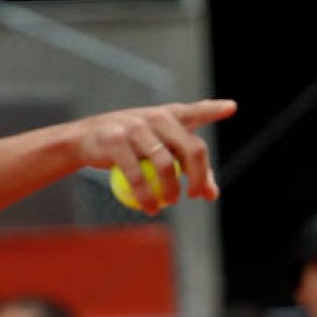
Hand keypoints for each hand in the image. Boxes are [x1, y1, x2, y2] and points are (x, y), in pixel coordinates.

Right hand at [69, 100, 236, 212]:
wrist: (85, 141)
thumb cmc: (128, 147)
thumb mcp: (158, 152)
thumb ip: (186, 168)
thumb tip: (213, 195)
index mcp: (169, 116)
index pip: (195, 112)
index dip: (213, 110)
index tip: (231, 108)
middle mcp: (156, 117)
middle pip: (192, 148)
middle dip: (199, 177)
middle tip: (195, 196)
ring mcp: (136, 126)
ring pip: (166, 165)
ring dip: (170, 192)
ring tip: (167, 205)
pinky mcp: (116, 140)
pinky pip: (137, 175)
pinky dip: (146, 196)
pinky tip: (150, 208)